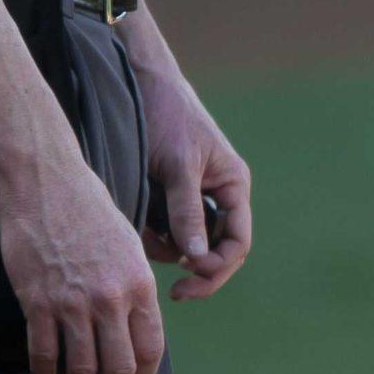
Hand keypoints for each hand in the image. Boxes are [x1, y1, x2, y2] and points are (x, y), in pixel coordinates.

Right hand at [0, 143, 163, 373]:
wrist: (47, 183)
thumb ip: (136, 291)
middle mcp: (110, 299)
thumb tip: (136, 329)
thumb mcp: (131, 250)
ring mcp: (71, 302)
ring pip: (81, 367)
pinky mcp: (35, 300)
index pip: (151, 350)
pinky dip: (45, 371)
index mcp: (140, 287)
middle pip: (119, 368)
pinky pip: (42, 351)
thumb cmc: (91, 213)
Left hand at [124, 9, 251, 300]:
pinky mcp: (169, 193)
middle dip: (197, 270)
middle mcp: (219, 195)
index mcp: (233, 186)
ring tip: (142, 242)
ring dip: (168, 250)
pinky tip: (136, 228)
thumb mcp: (177, 165)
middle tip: (174, 293)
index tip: (188, 280)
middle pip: (217, 249)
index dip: (218, 268)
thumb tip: (197, 258)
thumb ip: (187, 211)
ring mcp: (195, 195)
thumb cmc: (165, 115)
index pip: (237, 243)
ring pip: (189, 241)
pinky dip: (154, 234)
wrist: (137, 80)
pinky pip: (168, 227)